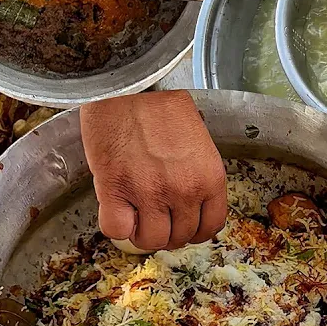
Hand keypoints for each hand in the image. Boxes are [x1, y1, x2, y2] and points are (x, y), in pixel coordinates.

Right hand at [80, 91, 227, 250]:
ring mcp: (151, 193)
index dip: (193, 230)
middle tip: (152, 215)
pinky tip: (115, 209)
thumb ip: (197, 170)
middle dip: (166, 230)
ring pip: (150, 240)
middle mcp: (185, 190)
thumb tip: (190, 194)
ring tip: (133, 214)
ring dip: (140, 232)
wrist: (124, 85)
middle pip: (179, 237)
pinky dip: (116, 226)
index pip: (210, 226)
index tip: (180, 223)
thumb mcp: (195, 137)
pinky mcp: (116, 191)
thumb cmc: (156, 103)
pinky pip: (118, 230)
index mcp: (210, 177)